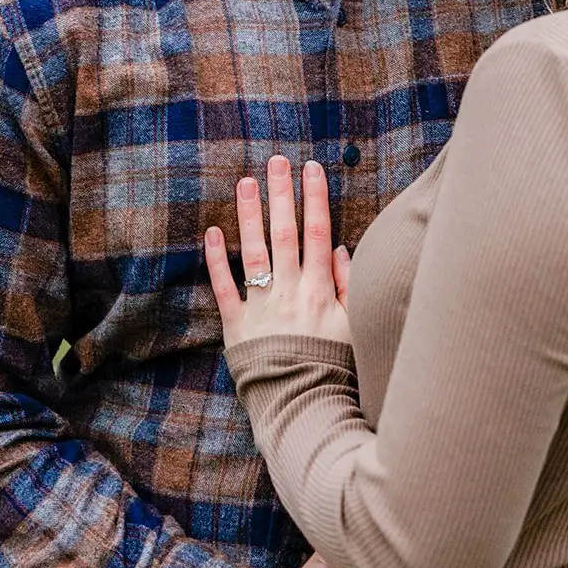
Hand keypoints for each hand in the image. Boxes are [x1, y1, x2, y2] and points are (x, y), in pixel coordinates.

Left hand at [205, 157, 351, 349]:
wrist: (302, 406)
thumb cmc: (333, 366)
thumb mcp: (355, 326)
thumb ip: (349, 285)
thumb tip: (338, 248)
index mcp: (319, 289)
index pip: (318, 233)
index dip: (315, 198)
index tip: (311, 169)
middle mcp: (289, 291)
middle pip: (285, 233)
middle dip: (281, 194)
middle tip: (276, 161)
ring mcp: (261, 306)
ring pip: (254, 252)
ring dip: (249, 215)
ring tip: (245, 183)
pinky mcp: (236, 325)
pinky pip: (224, 287)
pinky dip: (217, 260)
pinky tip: (213, 232)